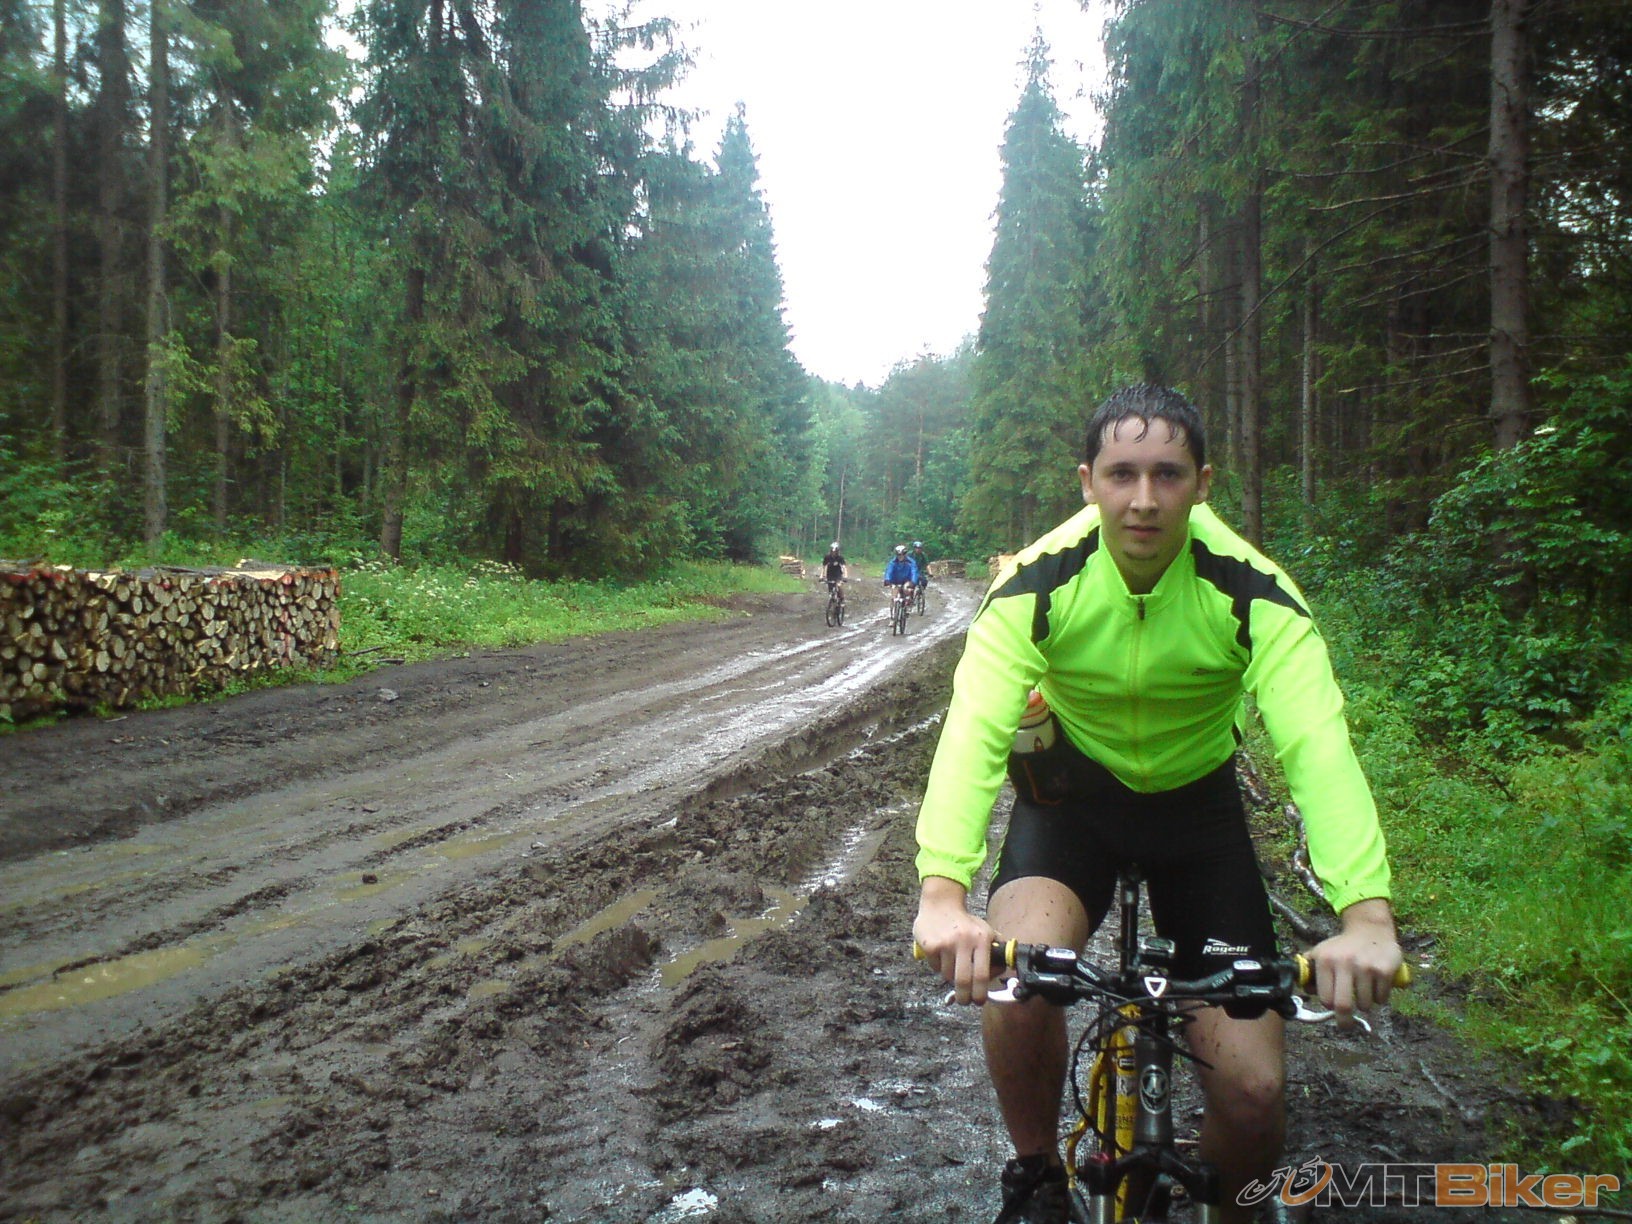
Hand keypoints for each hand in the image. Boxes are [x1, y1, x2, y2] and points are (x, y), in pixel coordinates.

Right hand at [913, 877, 1002, 1003]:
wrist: (940, 903)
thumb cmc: (965, 922)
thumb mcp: (984, 930)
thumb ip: (995, 949)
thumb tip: (1002, 971)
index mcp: (982, 939)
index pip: (982, 974)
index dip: (981, 992)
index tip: (979, 1000)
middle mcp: (964, 941)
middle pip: (964, 981)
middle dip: (964, 997)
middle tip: (965, 1001)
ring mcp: (946, 943)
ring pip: (948, 975)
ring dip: (950, 977)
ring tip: (951, 965)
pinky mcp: (930, 945)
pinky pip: (935, 967)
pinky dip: (938, 966)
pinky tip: (940, 954)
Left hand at [1307, 898, 1401, 1025]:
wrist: (1370, 929)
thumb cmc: (1343, 946)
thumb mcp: (1322, 952)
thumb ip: (1310, 970)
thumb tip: (1306, 990)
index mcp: (1325, 960)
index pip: (1325, 997)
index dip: (1329, 1006)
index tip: (1332, 1007)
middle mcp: (1344, 962)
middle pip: (1343, 1006)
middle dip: (1345, 1020)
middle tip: (1346, 1024)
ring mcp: (1366, 967)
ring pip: (1365, 1005)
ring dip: (1364, 1005)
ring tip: (1363, 993)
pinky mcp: (1385, 970)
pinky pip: (1381, 998)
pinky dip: (1379, 998)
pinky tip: (1376, 986)